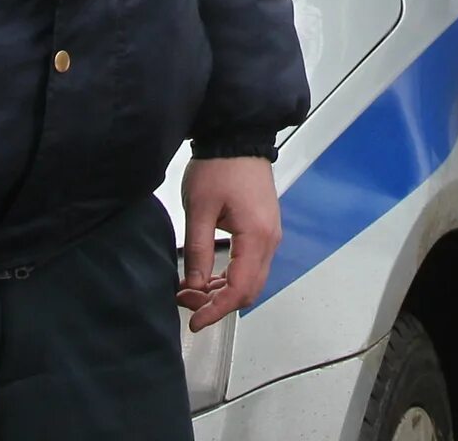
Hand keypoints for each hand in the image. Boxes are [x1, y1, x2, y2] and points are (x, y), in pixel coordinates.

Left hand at [178, 156, 281, 331]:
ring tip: (191, 290)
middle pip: (249, 290)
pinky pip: (251, 264)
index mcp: (256, 236)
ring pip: (251, 280)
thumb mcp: (199, 209)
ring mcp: (270, 234)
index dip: (216, 310)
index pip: (239, 289)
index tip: (194, 321)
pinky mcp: (264, 229)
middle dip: (218, 304)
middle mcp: (270, 240)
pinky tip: (208, 276)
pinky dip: (230, 277)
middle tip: (187, 304)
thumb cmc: (219, 167)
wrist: (238, 137)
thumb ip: (198, 250)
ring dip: (223, 292)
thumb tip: (195, 286)